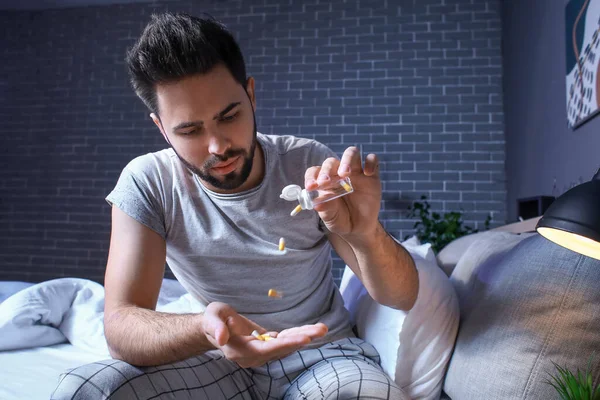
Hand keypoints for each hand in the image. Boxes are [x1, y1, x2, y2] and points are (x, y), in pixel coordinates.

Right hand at [202, 302, 327, 367]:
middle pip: (281, 349)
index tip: (304, 339)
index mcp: (240, 351)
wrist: (212, 329)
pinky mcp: (266, 346)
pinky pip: (284, 341)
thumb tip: (221, 337)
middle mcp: (253, 357)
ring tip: (322, 328)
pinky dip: (298, 335)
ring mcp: (261, 353)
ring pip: (286, 346)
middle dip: (302, 339)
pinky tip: (312, 330)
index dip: (286, 344)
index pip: (267, 350)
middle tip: (321, 330)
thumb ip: (216, 327)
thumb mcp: (211, 318)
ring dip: (304, 337)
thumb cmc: (212, 320)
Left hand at [305, 146, 380, 236]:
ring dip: (347, 160)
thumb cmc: (340, 219)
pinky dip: (370, 162)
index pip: (315, 171)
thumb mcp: (331, 217)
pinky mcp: (371, 175)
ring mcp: (356, 172)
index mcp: (324, 181)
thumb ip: (326, 209)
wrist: (359, 227)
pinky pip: (372, 160)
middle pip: (331, 162)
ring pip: (352, 153)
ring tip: (345, 174)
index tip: (310, 187)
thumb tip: (317, 204)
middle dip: (327, 170)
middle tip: (326, 182)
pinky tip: (367, 173)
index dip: (312, 177)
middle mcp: (338, 173)